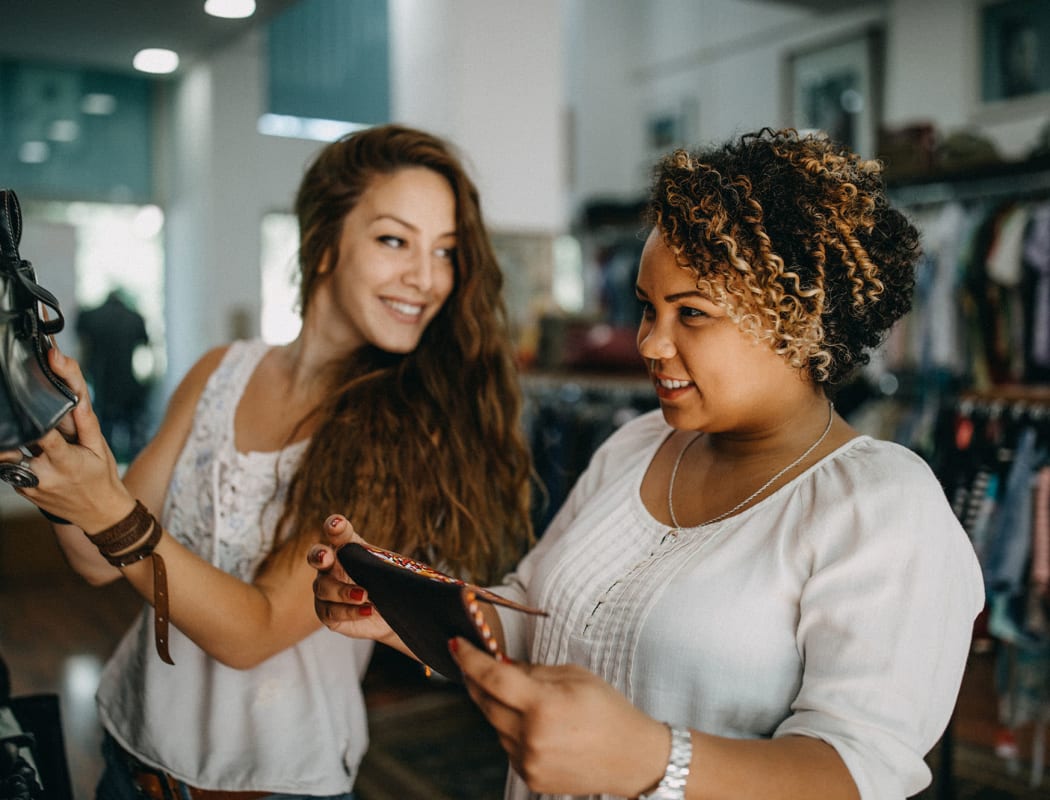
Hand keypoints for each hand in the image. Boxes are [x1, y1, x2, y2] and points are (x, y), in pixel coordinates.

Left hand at [3, 348, 132, 529]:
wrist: (100, 514)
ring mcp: (30, 486)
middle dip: (19, 432)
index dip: (33, 420)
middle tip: (24, 422)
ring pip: (9, 458)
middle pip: (15, 447)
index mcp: (66, 462)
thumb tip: (78, 399)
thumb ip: (87, 423)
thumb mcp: (100, 449)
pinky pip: (12, 469)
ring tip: (33, 442)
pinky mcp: (23, 490)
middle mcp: (44, 476)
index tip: (27, 406)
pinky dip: (20, 460)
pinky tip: (36, 460)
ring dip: (17, 447)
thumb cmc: (102, 478)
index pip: (42, 436)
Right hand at [308, 515, 401, 648]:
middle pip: (316, 556)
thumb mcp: (398, 569)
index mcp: (348, 548)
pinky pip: (331, 612)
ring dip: (343, 591)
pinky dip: (350, 611)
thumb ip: (401, 563)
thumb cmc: (393, 583)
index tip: (337, 524)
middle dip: (319, 555)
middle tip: (327, 557)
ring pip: (324, 588)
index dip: (334, 526)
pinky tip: (367, 611)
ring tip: (365, 595)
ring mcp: (326, 590)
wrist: (393, 614)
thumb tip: (447, 574)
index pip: (337, 531)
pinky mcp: (328, 613)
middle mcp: (331, 566)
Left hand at [450, 637, 670, 796]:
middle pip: (485, 702)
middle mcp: (531, 737)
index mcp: (543, 706)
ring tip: (519, 695)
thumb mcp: (573, 676)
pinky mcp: (530, 777)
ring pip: (494, 724)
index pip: (492, 678)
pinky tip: (531, 722)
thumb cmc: (608, 710)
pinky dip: (510, 729)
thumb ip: (531, 671)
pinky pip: (507, 745)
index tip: (455, 644)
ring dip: (496, 705)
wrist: (632, 757)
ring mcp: (529, 761)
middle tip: (471, 662)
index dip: (469, 659)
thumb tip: (498, 663)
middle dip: (475, 679)